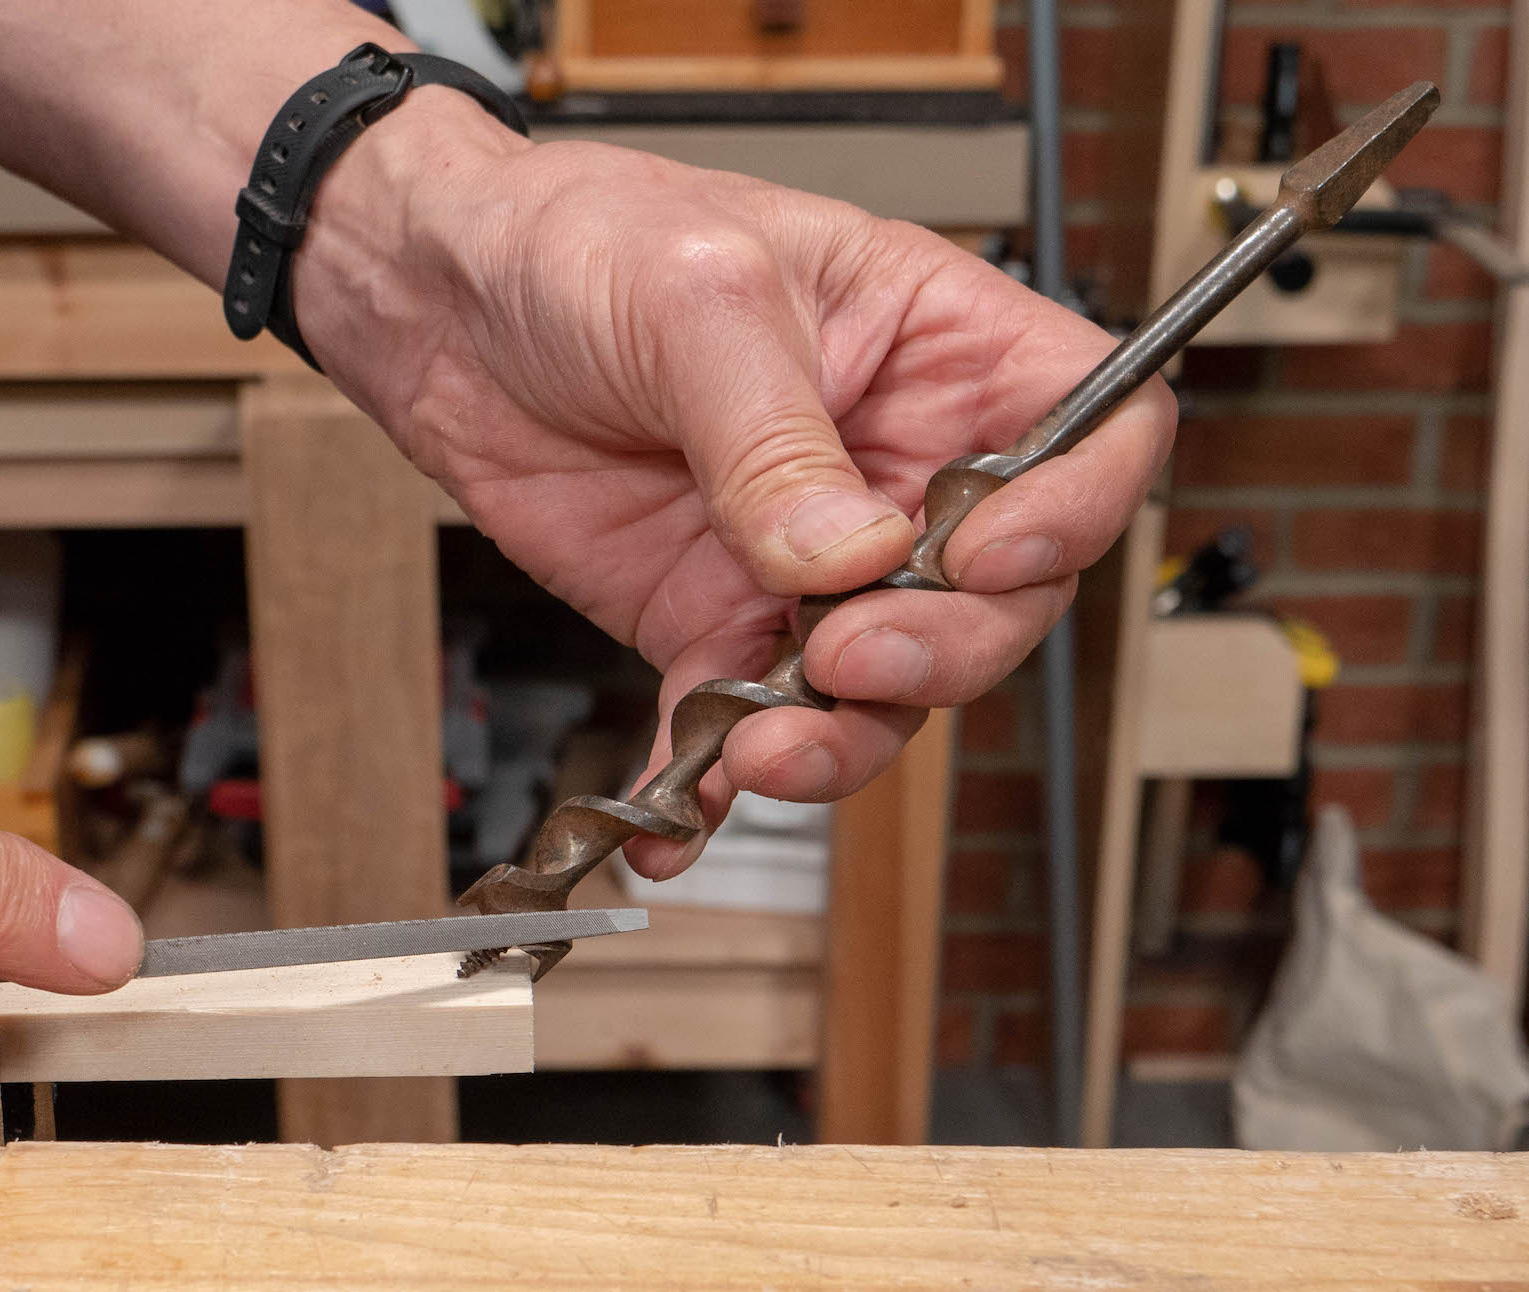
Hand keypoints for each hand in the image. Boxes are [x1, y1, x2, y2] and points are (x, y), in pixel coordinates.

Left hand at [297, 93, 1174, 875]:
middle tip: (850, 659)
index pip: (1088, 436)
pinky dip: (715, 780)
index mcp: (936, 350)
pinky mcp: (713, 619)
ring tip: (761, 754)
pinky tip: (677, 815)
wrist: (440, 300)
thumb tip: (849, 556)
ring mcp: (806, 558)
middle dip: (939, 652)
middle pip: (998, 599)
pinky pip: (742, 722)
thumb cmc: (582, 239)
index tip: (987, 556)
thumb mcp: (696, 298)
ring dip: (836, 740)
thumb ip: (775, 436)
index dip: (1070, 513)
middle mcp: (892, 465)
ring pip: (882, 687)